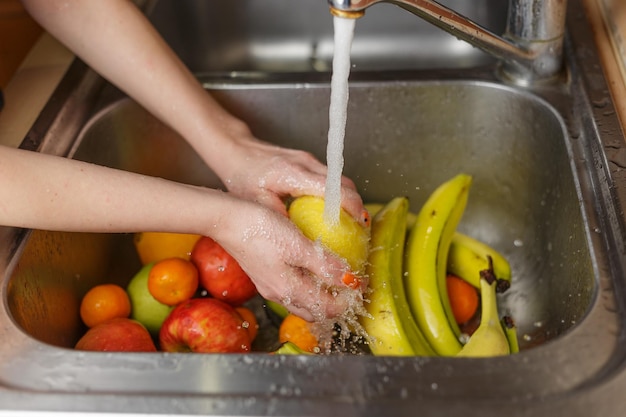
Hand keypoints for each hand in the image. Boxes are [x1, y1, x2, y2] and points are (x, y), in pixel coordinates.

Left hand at [212, 132, 367, 224]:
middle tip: (360, 229)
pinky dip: (338, 194)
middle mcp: (305, 163)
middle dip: (357, 205)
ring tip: (352, 223)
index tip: (361, 224)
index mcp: (293, 174)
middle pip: (344, 183)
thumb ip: (279, 219)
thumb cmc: (241, 177)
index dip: (352, 206)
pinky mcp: (307, 161)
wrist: (234, 150)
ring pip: (340, 179)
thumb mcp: (256, 204)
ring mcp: (308, 160)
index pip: (333, 189)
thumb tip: (300, 239)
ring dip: (349, 199)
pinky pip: (330, 178)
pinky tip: (335, 211)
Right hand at [212, 197, 361, 320]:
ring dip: (320, 294)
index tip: (360, 286)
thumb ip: (324, 265)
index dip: (346, 300)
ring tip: (335, 277)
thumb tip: (349, 279)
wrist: (227, 218)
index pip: (325, 308)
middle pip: (313, 310)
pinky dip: (307, 284)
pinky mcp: (263, 273)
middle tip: (350, 286)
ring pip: (301, 300)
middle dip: (334, 303)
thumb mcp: (298, 246)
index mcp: (288, 290)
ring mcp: (269, 284)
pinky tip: (312, 266)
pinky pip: (291, 287)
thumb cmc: (260, 229)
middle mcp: (278, 293)